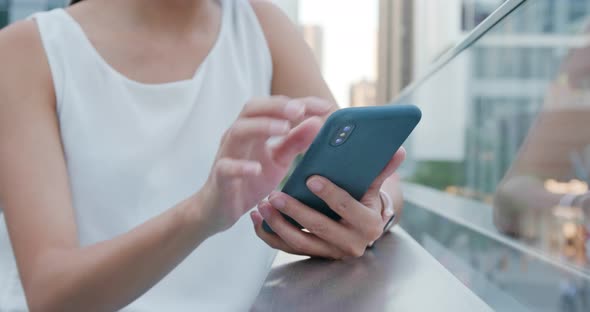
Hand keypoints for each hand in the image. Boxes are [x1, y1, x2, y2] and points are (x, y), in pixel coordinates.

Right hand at [197, 96, 334, 234]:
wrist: (221, 209)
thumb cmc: (250, 180)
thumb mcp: (278, 160)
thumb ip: (295, 142)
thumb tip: (318, 122)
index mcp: (254, 129)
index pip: (275, 106)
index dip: (300, 103)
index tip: (325, 107)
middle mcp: (239, 136)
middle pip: (252, 109)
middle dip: (277, 106)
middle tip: (300, 110)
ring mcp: (227, 154)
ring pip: (239, 130)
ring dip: (262, 127)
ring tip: (284, 129)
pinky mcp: (220, 176)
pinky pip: (226, 167)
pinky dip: (241, 166)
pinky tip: (257, 168)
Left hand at [251, 148, 405, 258]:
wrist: (361, 231)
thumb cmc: (365, 202)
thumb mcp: (373, 189)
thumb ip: (381, 170)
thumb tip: (399, 149)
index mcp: (368, 224)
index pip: (347, 207)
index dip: (329, 193)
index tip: (310, 178)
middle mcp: (350, 244)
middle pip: (319, 228)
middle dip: (295, 211)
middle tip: (275, 194)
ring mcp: (329, 253)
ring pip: (299, 242)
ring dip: (277, 225)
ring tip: (263, 205)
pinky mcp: (311, 255)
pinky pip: (286, 248)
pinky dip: (269, 235)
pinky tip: (257, 218)